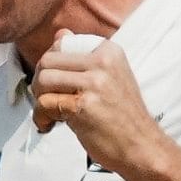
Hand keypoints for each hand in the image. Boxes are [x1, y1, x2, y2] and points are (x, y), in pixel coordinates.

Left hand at [28, 36, 180, 180]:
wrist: (142, 146)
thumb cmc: (122, 115)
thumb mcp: (109, 77)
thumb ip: (83, 57)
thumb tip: (60, 33)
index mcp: (109, 51)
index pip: (60, 46)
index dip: (50, 67)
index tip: (56, 86)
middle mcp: (103, 62)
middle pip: (47, 61)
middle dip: (39, 83)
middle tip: (48, 101)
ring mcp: (94, 83)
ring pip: (43, 80)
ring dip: (39, 101)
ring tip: (51, 115)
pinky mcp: (84, 105)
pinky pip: (45, 103)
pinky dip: (42, 116)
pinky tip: (51, 125)